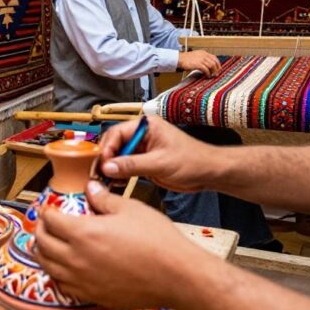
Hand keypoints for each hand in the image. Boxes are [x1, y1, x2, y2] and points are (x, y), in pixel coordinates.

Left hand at [34, 181, 206, 309]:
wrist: (177, 276)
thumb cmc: (157, 241)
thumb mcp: (129, 208)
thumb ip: (103, 198)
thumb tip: (90, 188)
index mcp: (83, 233)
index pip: (50, 220)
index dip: (46, 211)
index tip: (49, 208)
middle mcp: (76, 258)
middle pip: (42, 243)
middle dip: (40, 230)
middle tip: (44, 224)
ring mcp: (82, 280)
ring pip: (48, 267)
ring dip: (43, 253)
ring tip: (46, 245)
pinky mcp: (92, 296)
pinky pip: (63, 285)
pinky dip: (57, 275)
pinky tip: (63, 268)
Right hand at [98, 116, 221, 191]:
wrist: (208, 173)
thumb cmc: (192, 161)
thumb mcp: (160, 163)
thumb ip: (132, 164)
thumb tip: (108, 167)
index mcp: (146, 126)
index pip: (117, 133)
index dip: (107, 148)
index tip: (103, 164)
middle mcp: (142, 135)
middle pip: (114, 144)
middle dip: (107, 159)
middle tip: (100, 174)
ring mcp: (143, 149)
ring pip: (118, 157)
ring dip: (111, 169)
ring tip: (105, 181)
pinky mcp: (144, 162)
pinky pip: (126, 166)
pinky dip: (119, 175)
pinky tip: (115, 183)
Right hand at [177, 50, 220, 76]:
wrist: (179, 59)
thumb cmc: (186, 59)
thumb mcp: (196, 56)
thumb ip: (202, 58)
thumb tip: (208, 65)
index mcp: (204, 52)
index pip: (214, 57)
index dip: (218, 63)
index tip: (218, 68)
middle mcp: (204, 55)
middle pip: (214, 62)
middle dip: (216, 69)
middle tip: (216, 73)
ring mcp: (201, 60)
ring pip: (211, 66)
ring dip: (213, 72)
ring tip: (212, 75)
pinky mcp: (198, 64)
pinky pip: (206, 70)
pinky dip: (208, 73)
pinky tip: (207, 76)